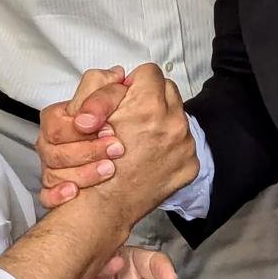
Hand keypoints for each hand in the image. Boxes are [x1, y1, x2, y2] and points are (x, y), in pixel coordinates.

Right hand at [37, 64, 197, 219]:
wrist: (103, 206)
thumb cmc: (92, 161)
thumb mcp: (88, 113)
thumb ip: (107, 87)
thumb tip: (125, 77)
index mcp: (148, 105)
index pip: (150, 72)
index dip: (134, 83)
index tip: (127, 97)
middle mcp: (173, 123)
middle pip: (168, 91)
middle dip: (152, 99)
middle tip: (133, 117)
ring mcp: (184, 146)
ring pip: (177, 117)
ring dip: (162, 122)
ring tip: (141, 140)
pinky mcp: (189, 166)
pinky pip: (183, 144)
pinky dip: (170, 148)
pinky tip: (150, 157)